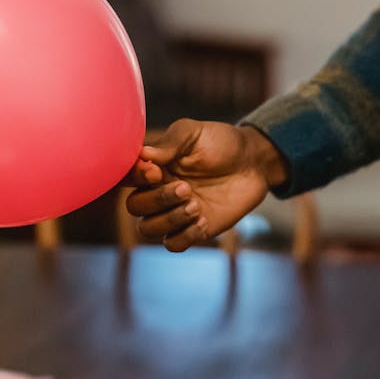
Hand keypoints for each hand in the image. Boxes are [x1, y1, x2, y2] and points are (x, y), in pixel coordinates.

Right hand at [125, 119, 287, 252]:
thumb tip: (143, 154)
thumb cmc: (221, 143)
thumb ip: (170, 143)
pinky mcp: (194, 229)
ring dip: (169, 219)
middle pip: (135, 207)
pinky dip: (184, 235)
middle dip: (157, 199)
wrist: (253, 163)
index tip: (156, 171)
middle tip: (186, 188)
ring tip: (195, 205)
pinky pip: (173, 244)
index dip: (135, 178)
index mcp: (153, 167)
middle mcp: (158, 191)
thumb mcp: (194, 134)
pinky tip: (203, 219)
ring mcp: (175, 213)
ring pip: (149, 229)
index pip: (126, 178)